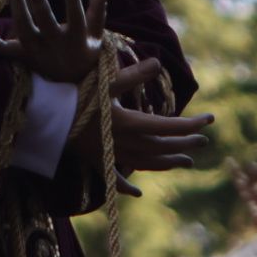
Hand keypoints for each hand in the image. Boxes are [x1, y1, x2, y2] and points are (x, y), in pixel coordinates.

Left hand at [0, 0, 112, 83]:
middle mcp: (55, 47)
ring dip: (18, 11)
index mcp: (77, 40)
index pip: (76, 18)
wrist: (72, 84)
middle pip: (46, 27)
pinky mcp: (22, 56)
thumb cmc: (85, 51)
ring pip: (25, 32)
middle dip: (41, 9)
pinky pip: (3, 50)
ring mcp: (36, 52)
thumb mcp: (96, 32)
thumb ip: (99, 6)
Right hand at [72, 57, 212, 196]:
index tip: (210, 119)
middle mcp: (125, 143)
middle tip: (204, 141)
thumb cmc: (77, 95)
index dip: (192, 124)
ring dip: (168, 163)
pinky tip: (138, 193)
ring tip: (187, 162)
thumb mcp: (106, 82)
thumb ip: (133, 75)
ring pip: (148, 163)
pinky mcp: (97, 161)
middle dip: (185, 143)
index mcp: (131, 124)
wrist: (46, 117)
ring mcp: (111, 155)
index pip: (170, 126)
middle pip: (163, 147)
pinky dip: (127, 187)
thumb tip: (157, 63)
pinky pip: (115, 180)